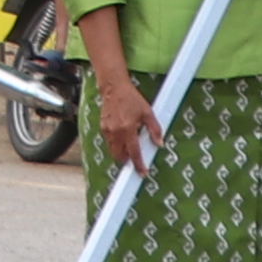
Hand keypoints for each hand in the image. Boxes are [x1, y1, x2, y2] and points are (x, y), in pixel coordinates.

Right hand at [88, 57, 160, 174]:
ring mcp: (107, 130)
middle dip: (127, 161)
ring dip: (121, 154)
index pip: (134, 152)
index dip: (139, 164)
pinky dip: (116, 145)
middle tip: (135, 160)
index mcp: (128, 128)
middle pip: (120, 156)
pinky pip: (109, 142)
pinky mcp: (102, 128)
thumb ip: (155, 129)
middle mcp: (116, 132)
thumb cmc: (132, 99)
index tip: (143, 172)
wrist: (114, 88)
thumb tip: (159, 144)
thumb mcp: (148, 112)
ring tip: (129, 148)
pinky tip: (122, 137)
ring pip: (113, 151)